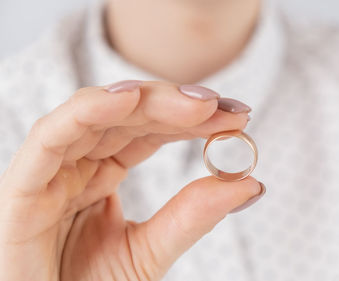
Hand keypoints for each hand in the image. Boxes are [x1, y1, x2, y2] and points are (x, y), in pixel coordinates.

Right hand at [0, 81, 264, 280]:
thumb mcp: (149, 253)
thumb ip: (192, 216)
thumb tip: (251, 184)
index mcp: (101, 176)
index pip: (150, 132)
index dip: (191, 120)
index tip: (236, 118)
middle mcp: (76, 167)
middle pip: (125, 117)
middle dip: (176, 105)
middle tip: (222, 106)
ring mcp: (49, 175)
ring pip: (94, 116)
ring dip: (145, 101)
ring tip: (194, 102)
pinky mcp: (20, 192)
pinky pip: (50, 139)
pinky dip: (87, 113)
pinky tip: (129, 99)